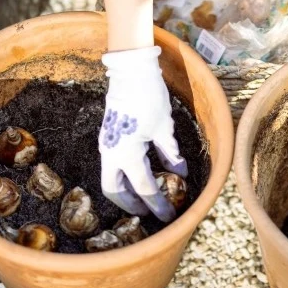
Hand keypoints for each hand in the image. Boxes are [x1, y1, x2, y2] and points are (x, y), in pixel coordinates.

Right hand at [99, 46, 186, 222]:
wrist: (130, 70)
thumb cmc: (149, 98)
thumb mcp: (163, 127)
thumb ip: (170, 154)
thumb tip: (180, 174)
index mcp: (126, 154)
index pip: (144, 188)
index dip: (158, 204)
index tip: (170, 216)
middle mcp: (111, 153)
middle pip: (115, 191)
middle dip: (131, 205)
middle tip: (150, 211)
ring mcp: (107, 144)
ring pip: (112, 178)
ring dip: (127, 190)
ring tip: (146, 197)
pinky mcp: (109, 137)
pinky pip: (114, 163)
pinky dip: (127, 174)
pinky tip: (143, 174)